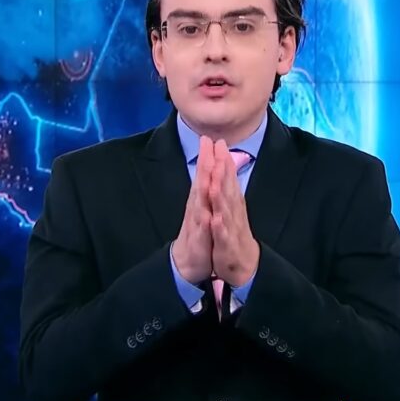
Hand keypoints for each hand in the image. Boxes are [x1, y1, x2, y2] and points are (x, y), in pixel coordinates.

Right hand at [172, 136, 215, 281]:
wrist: (188, 262)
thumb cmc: (198, 234)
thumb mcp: (204, 210)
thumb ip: (206, 192)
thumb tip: (210, 174)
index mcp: (200, 201)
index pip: (204, 176)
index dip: (208, 157)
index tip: (211, 138)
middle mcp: (197, 208)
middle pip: (200, 182)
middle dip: (205, 163)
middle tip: (208, 142)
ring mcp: (197, 223)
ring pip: (201, 202)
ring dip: (205, 186)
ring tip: (210, 170)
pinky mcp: (199, 240)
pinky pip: (203, 230)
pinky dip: (206, 222)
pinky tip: (209, 215)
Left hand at [208, 139, 258, 285]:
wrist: (243, 264)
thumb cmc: (234, 234)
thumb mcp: (231, 210)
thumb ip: (228, 190)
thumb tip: (225, 169)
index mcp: (232, 203)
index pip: (228, 179)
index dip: (223, 160)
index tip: (218, 141)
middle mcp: (233, 212)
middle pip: (228, 188)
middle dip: (223, 169)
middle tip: (219, 150)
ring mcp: (230, 228)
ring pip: (225, 209)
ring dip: (221, 195)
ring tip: (215, 180)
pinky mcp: (226, 245)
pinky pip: (222, 235)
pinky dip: (219, 227)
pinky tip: (215, 219)